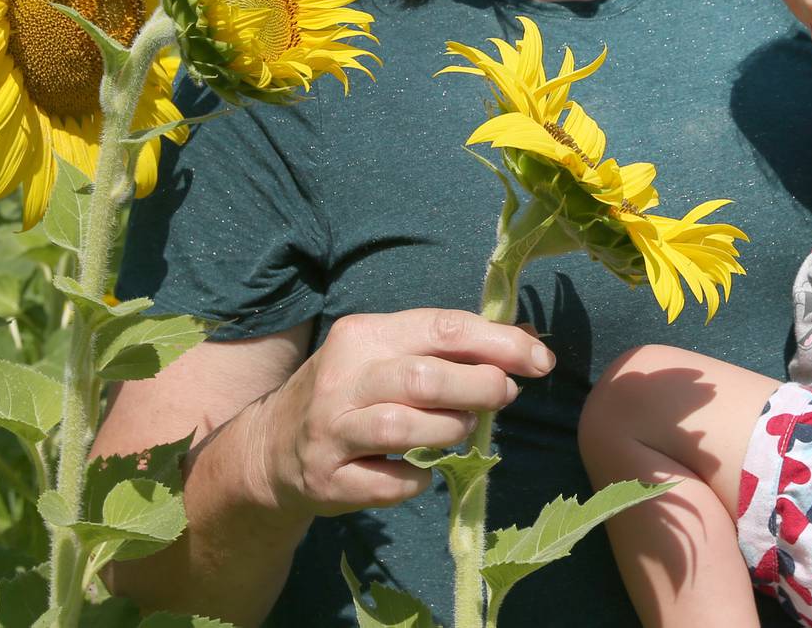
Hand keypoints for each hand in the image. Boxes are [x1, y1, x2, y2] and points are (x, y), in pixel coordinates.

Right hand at [240, 309, 553, 519]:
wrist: (270, 448)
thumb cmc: (352, 393)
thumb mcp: (387, 355)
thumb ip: (446, 349)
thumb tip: (526, 343)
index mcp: (364, 336)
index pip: (442, 328)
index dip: (500, 343)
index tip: (541, 359)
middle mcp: (342, 379)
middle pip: (426, 379)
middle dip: (481, 387)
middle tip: (505, 395)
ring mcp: (330, 431)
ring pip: (406, 429)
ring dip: (450, 430)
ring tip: (462, 428)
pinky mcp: (327, 479)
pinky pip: (392, 483)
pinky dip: (418, 480)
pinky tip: (421, 471)